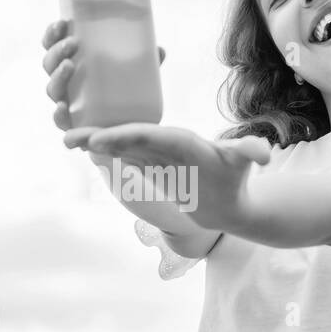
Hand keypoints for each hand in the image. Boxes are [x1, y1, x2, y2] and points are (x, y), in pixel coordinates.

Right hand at [41, 19, 165, 131]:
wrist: (128, 132)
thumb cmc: (126, 94)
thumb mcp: (136, 74)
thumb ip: (145, 63)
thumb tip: (159, 50)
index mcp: (72, 64)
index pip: (53, 46)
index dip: (52, 34)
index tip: (62, 22)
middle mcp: (65, 84)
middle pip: (49, 65)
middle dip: (56, 52)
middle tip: (72, 43)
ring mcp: (67, 106)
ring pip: (52, 90)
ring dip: (57, 76)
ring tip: (69, 65)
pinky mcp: (73, 128)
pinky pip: (61, 122)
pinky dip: (58, 115)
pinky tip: (62, 106)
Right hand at [62, 123, 271, 231]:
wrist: (227, 197)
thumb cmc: (234, 181)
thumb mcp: (242, 167)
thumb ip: (248, 155)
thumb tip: (264, 153)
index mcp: (181, 139)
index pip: (150, 135)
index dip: (125, 137)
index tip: (100, 140)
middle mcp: (163, 140)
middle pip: (128, 133)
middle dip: (100, 134)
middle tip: (71, 136)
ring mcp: (152, 150)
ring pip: (118, 141)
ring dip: (92, 139)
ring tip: (66, 138)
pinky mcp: (146, 161)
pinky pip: (118, 153)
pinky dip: (98, 149)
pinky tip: (77, 146)